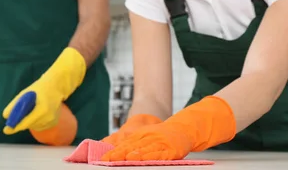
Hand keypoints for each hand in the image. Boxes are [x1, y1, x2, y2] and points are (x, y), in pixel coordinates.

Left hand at [3, 47, 85, 133]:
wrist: (57, 86)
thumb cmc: (40, 88)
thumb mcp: (25, 93)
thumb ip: (15, 105)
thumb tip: (6, 116)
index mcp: (42, 109)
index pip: (25, 122)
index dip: (14, 127)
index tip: (6, 130)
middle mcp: (48, 117)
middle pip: (28, 125)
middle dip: (21, 122)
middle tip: (17, 115)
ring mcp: (52, 121)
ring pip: (33, 127)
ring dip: (28, 122)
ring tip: (30, 110)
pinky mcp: (54, 123)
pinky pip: (39, 127)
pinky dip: (35, 122)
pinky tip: (36, 113)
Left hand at [101, 96, 235, 161]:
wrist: (184, 128)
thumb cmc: (164, 134)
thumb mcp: (147, 135)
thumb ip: (134, 143)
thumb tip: (117, 152)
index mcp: (141, 135)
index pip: (125, 144)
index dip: (114, 151)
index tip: (103, 158)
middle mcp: (149, 138)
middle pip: (131, 147)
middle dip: (119, 154)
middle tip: (108, 160)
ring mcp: (159, 143)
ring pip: (144, 150)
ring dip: (133, 155)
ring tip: (123, 159)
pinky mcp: (170, 149)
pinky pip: (159, 154)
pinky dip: (151, 157)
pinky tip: (144, 160)